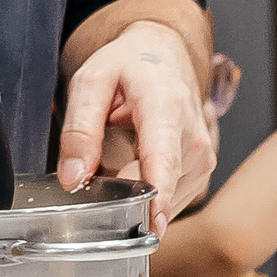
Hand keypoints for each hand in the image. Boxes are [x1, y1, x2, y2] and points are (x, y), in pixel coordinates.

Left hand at [57, 20, 212, 230]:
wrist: (162, 53)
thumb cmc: (126, 65)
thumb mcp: (90, 83)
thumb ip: (79, 131)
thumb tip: (72, 179)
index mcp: (166, 108)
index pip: (163, 161)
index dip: (156, 197)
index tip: (149, 224)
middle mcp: (194, 135)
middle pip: (161, 186)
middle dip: (125, 197)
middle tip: (96, 181)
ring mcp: (203, 155)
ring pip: (167, 199)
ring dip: (137, 196)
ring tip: (116, 167)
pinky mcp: (202, 168)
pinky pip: (174, 198)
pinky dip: (150, 195)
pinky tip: (134, 175)